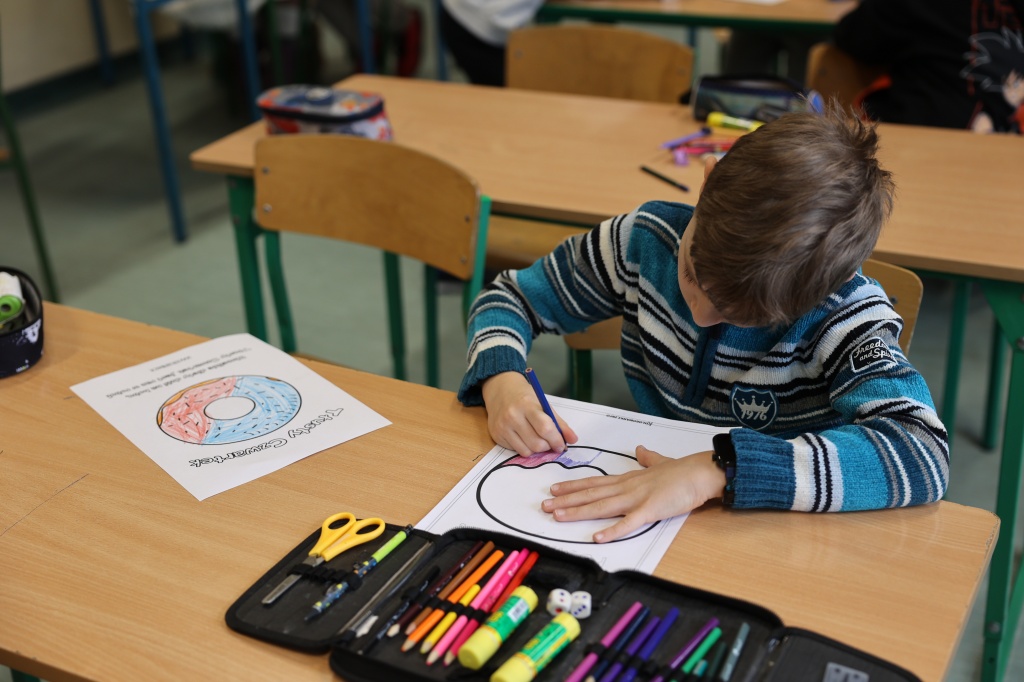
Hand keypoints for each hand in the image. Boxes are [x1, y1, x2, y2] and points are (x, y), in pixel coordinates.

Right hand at [481, 371, 577, 455]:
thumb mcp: (543, 404)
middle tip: (550, 442)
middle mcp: (512, 416)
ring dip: (536, 449)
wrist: (500, 390)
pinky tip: (524, 437)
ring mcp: (503, 427)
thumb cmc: (525, 397)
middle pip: (536, 443)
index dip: (556, 440)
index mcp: (527, 405)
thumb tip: (573, 440)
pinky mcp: (496, 435)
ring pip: (527, 451)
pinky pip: (516, 451)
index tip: (562, 445)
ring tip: (537, 439)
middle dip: (548, 447)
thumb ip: (559, 423)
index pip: (545, 428)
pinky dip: (525, 448)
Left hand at [541, 446, 725, 542]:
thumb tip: (640, 450)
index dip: (573, 486)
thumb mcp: (660, 463)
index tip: (555, 489)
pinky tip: (597, 537)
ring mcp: (637, 498)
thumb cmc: (683, 471)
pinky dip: (612, 530)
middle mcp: (627, 487)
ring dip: (578, 512)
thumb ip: (648, 458)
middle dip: (566, 500)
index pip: (595, 483)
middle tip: (544, 505)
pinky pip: (628, 523)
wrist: (702, 472)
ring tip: (558, 516)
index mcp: (629, 479)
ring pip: (601, 506)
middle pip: (591, 494)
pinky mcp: (650, 510)